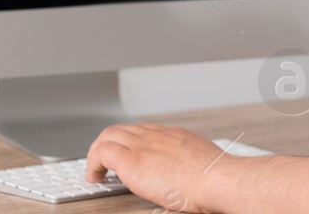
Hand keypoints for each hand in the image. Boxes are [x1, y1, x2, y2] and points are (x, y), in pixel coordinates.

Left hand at [86, 123, 230, 211]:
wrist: (215, 178)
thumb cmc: (214, 178)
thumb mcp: (202, 161)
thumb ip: (189, 161)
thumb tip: (187, 174)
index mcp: (172, 136)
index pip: (141, 131)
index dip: (128, 143)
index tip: (125, 156)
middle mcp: (155, 135)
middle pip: (120, 129)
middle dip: (107, 145)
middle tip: (103, 164)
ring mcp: (142, 145)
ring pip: (107, 136)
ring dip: (96, 154)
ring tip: (96, 173)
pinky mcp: (131, 160)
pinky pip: (101, 153)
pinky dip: (93, 164)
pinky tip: (95, 178)